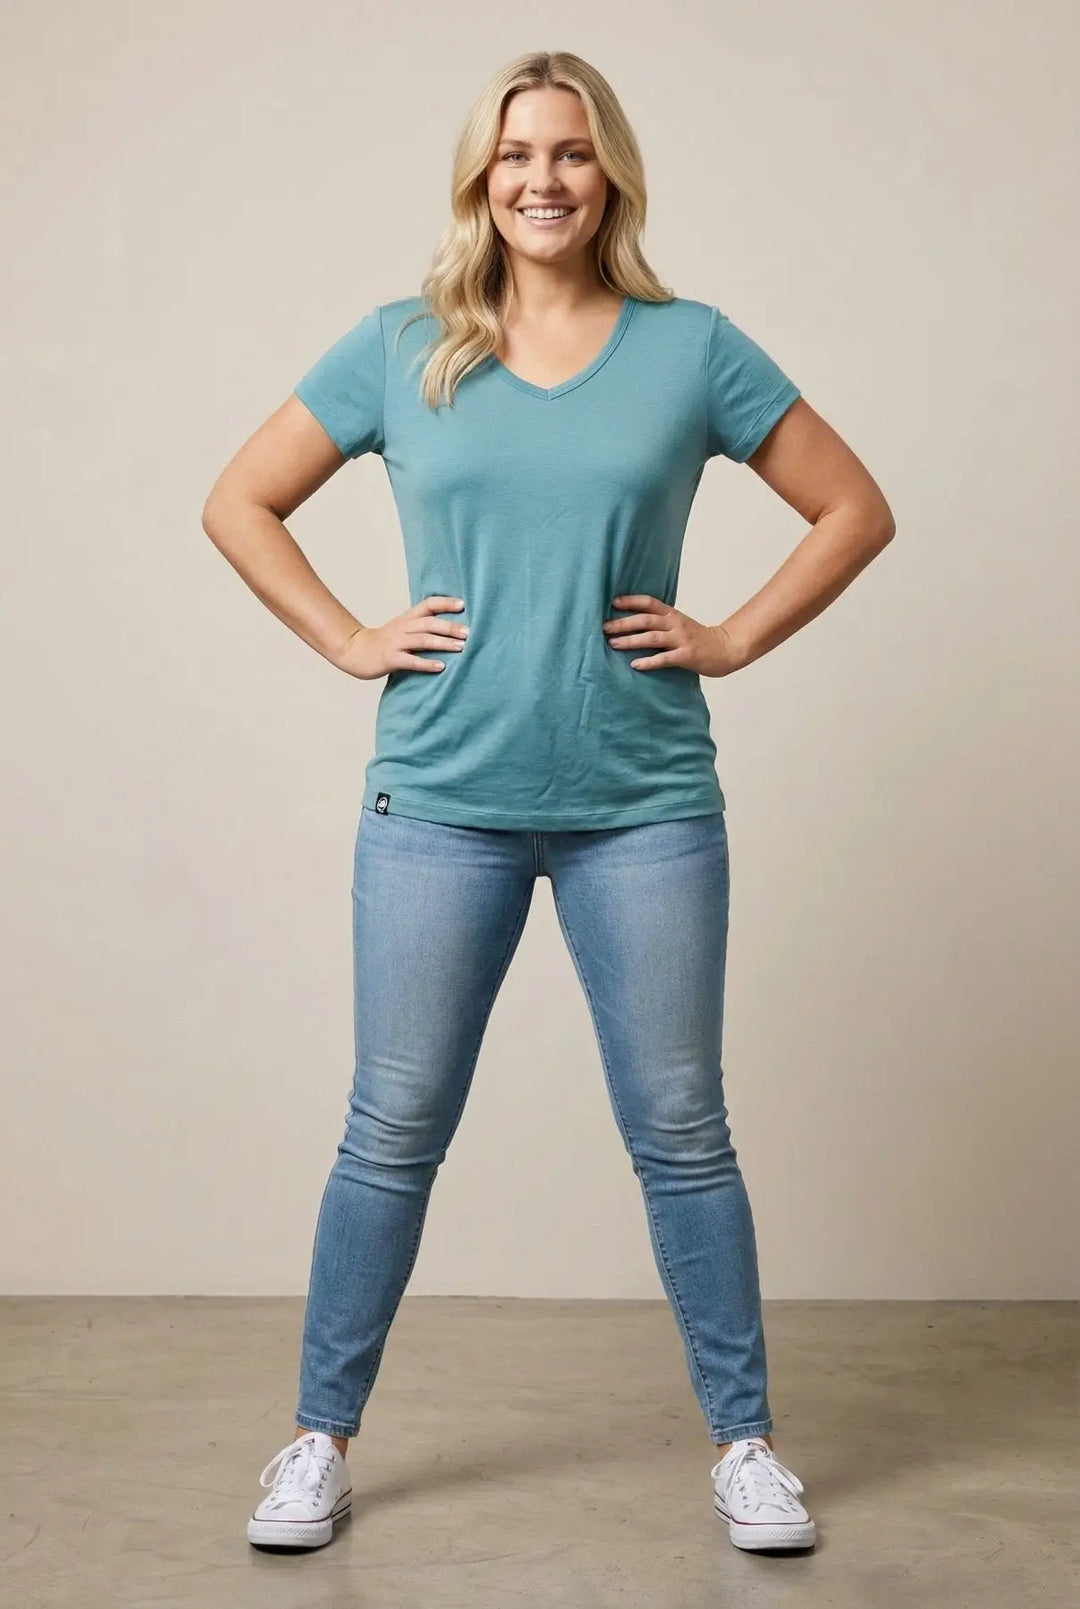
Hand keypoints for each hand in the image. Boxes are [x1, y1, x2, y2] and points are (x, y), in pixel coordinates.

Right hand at [334, 595, 468, 679]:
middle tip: (468, 633)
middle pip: (429, 623)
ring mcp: (396, 643)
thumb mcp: (402, 628)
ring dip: (443, 643)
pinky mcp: (390, 659)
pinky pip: (411, 661)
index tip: (463, 604)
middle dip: (450, 627)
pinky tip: (441, 667)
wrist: (355, 651)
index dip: (445, 603)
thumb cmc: (384, 642)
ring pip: (422, 640)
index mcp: (407, 618)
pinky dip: (427, 663)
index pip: (428, 604)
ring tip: (461, 648)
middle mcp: (403, 627)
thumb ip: (421, 626)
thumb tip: (451, 627)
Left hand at [602, 595, 742, 676]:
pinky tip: (635, 664)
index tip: (613, 602)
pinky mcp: (686, 656)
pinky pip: (664, 659)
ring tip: (613, 644)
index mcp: (672, 615)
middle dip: (623, 623)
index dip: (631, 601)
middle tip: (604, 627)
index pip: (649, 602)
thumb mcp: (679, 624)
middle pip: (645, 620)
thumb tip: (633, 623)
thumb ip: (660, 622)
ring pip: (652, 638)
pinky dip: (649, 662)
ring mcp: (681, 640)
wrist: (725, 649)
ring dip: (631, 641)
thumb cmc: (697, 638)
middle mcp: (675, 624)